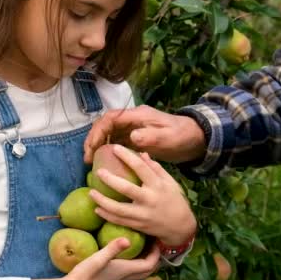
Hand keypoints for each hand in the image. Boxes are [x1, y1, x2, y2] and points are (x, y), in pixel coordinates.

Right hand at [65, 238, 160, 279]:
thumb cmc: (85, 273)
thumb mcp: (98, 258)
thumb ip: (113, 248)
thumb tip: (128, 239)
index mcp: (126, 270)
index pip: (149, 264)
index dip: (156, 254)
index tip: (157, 241)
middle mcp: (126, 277)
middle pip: (148, 271)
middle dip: (155, 259)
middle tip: (154, 245)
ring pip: (140, 275)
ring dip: (146, 264)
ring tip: (145, 251)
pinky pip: (131, 276)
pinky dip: (136, 268)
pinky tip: (129, 261)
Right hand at [83, 105, 206, 163]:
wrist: (194, 138)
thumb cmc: (182, 135)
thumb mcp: (168, 137)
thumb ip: (151, 136)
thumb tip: (133, 137)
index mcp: (137, 115)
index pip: (110, 118)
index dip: (98, 131)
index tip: (92, 148)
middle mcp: (132, 120)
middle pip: (105, 125)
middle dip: (93, 139)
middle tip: (87, 158)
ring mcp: (132, 128)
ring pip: (108, 134)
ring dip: (98, 145)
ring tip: (91, 162)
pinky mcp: (134, 138)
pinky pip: (116, 142)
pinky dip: (107, 151)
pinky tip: (104, 164)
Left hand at [89, 144, 196, 246]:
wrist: (180, 227)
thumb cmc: (175, 200)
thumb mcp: (170, 182)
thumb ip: (156, 168)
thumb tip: (141, 154)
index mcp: (157, 185)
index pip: (140, 168)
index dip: (127, 156)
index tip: (115, 148)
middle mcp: (149, 199)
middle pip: (126, 189)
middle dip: (110, 180)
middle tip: (98, 171)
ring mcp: (142, 214)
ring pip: (118, 209)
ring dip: (103, 201)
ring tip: (91, 192)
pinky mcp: (138, 226)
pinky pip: (119, 221)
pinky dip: (107, 216)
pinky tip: (97, 208)